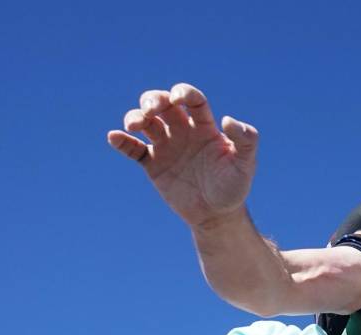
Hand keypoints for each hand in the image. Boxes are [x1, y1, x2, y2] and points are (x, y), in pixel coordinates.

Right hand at [107, 83, 257, 225]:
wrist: (217, 215)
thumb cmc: (234, 187)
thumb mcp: (246, 164)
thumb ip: (246, 139)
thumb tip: (227, 119)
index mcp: (204, 126)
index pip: (192, 100)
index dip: (184, 93)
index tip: (178, 99)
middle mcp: (183, 131)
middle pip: (163, 104)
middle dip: (153, 100)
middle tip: (152, 110)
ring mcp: (166, 146)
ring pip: (146, 122)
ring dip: (135, 117)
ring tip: (134, 125)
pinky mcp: (153, 164)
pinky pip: (133, 149)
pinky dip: (122, 142)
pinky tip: (114, 137)